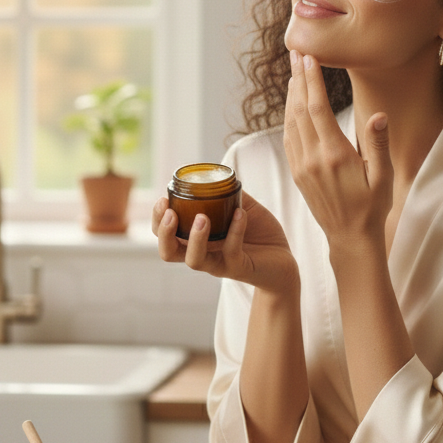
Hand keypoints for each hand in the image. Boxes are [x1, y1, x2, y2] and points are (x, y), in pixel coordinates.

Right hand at [152, 191, 297, 293]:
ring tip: (202, 218)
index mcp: (197, 239)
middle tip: (170, 213)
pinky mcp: (239, 268)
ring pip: (194, 260)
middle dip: (164, 232)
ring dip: (195, 238)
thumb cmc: (259, 234)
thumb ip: (227, 195)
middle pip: (169, 252)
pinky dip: (235, 230)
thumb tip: (216, 174)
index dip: (158, 219)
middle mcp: (203, 253)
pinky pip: (232, 250)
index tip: (163, 200)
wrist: (284, 261)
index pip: (166, 235)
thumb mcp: (241, 208)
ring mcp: (220, 263)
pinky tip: (240, 213)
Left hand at [283, 50, 392, 247]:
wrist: (350, 238)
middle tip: (296, 52)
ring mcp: (301, 166)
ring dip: (291, 94)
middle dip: (298, 78)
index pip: (318, 108)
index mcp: (335, 155)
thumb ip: (378, 144)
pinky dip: (288, 116)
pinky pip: (289, 138)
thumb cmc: (372, 207)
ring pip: (291, 121)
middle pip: (300, 109)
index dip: (311, 80)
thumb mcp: (383, 177)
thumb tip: (379, 115)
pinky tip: (292, 104)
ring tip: (294, 71)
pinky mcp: (297, 173)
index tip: (309, 57)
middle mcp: (313, 158)